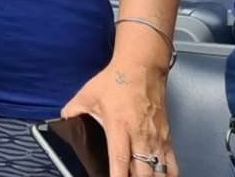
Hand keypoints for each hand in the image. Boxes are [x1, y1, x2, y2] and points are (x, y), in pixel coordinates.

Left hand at [61, 61, 174, 176]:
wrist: (142, 67)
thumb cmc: (116, 81)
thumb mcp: (87, 95)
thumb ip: (73, 111)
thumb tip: (63, 122)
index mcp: (119, 127)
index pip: (120, 159)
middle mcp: (140, 136)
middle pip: (143, 172)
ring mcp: (156, 138)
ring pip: (160, 171)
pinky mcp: (167, 137)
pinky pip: (171, 164)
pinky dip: (168, 175)